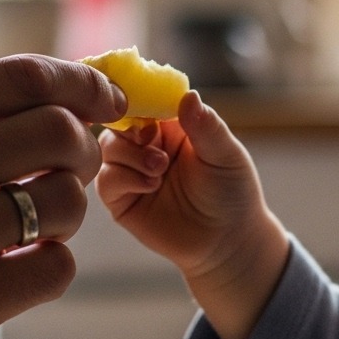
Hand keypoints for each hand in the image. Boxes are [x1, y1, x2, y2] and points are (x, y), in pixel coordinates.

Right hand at [0, 54, 125, 338]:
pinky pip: (57, 267)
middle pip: (58, 131)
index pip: (22, 76)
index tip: (108, 98)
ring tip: (37, 223)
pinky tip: (20, 268)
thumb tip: (70, 97)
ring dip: (69, 211)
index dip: (82, 83)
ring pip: (65, 200)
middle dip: (85, 147)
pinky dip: (53, 265)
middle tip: (77, 167)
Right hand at [96, 91, 289, 338]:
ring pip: (108, 147)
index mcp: (174, 125)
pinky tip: (150, 186)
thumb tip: (188, 95)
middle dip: (132, 128)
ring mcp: (133, 171)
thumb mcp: (226, 155)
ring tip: (159, 169)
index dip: (140, 99)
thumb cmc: (232, 193)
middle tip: (152, 140)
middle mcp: (149, 144)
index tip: (148, 107)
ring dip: (131, 154)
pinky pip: (106, 180)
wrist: (227, 243)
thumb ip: (207, 126)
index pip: (147, 99)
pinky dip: (124, 178)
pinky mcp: (122, 200)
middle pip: (119, 120)